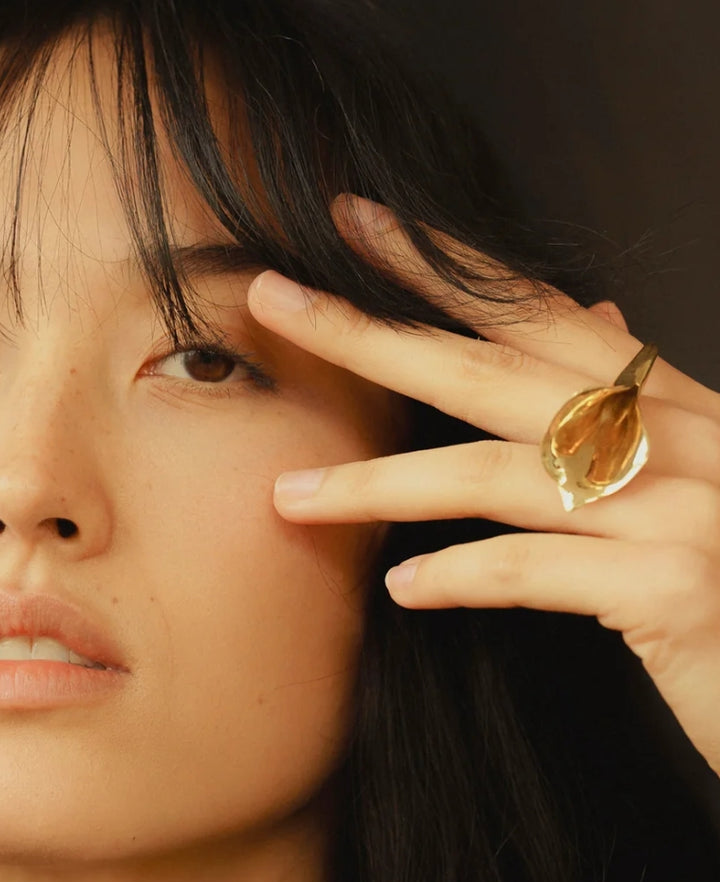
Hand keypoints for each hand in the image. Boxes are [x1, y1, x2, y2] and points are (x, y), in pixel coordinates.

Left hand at [247, 194, 719, 775]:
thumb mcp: (695, 466)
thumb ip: (638, 399)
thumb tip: (596, 310)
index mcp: (668, 401)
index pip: (535, 310)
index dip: (440, 264)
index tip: (355, 222)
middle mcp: (676, 435)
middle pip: (488, 368)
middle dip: (369, 333)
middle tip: (272, 299)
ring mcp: (680, 508)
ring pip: (492, 473)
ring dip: (376, 484)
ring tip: (289, 497)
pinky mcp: (675, 591)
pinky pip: (532, 570)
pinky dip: (458, 576)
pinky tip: (401, 588)